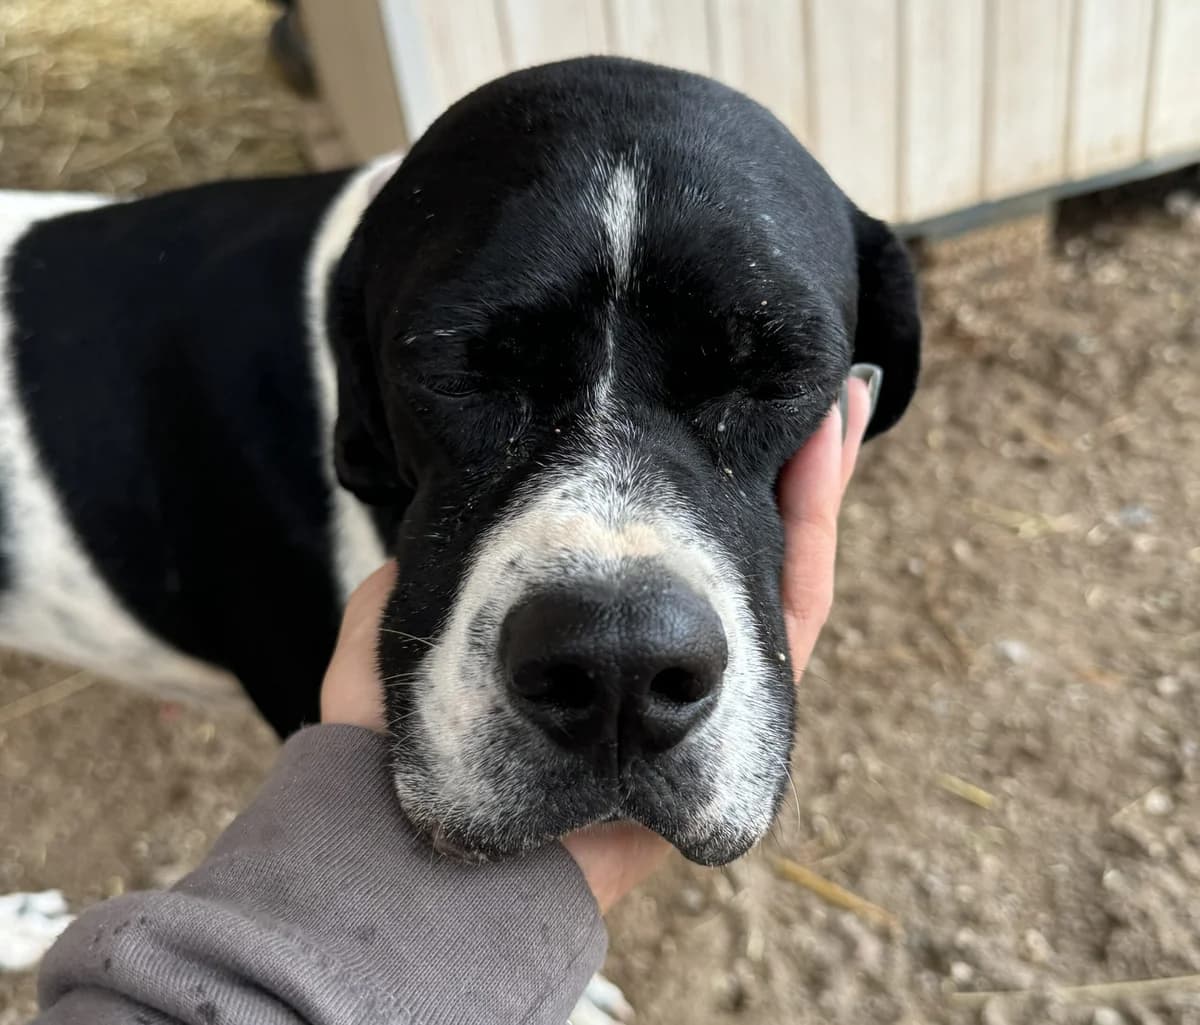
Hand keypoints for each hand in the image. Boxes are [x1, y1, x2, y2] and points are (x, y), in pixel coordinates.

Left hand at [320, 373, 874, 908]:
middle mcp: (639, 678)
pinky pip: (789, 628)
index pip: (641, 561)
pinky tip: (822, 453)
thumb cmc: (393, 789)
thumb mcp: (381, 674)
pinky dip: (810, 541)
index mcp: (572, 661)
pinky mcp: (735, 726)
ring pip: (772, 578)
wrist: (431, 885)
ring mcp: (693, 701)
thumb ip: (400, 609)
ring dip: (806, 486)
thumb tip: (411, 548)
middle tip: (783, 384)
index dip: (673, 484)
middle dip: (756, 469)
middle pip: (722, 558)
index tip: (685, 404)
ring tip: (826, 399)